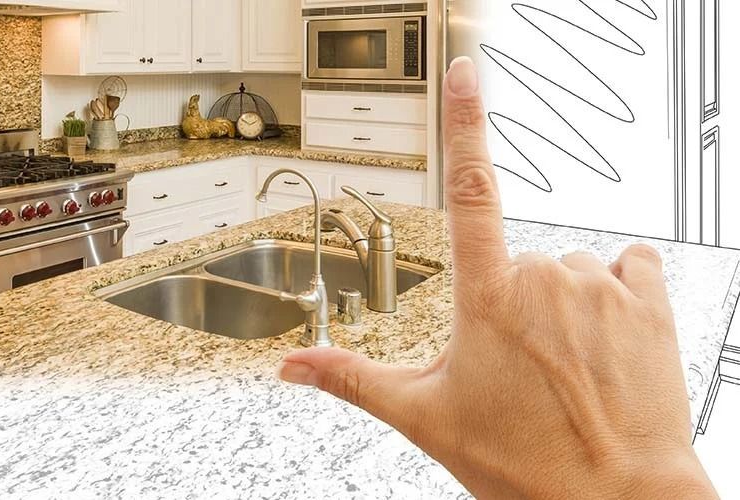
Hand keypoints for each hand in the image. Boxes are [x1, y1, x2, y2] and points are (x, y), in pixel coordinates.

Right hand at [276, 57, 717, 498]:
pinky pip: (629, 263)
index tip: (465, 72)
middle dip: (512, 300)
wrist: (616, 499)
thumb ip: (353, 379)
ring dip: (564, 300)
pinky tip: (608, 335)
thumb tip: (291, 367)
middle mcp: (546, 279)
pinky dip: (617, 289)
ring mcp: (601, 287)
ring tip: (565, 363)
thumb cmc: (524, 463)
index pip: (470, 189)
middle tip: (518, 366)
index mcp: (486, 298)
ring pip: (570, 266)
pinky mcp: (650, 300)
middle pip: (517, 259)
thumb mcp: (425, 418)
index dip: (466, 123)